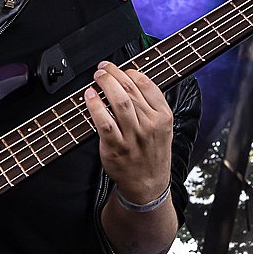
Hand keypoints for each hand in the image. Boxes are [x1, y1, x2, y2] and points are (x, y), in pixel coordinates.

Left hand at [84, 61, 172, 202]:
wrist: (147, 184)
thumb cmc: (152, 154)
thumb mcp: (163, 128)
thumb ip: (153, 105)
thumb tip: (132, 80)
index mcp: (163, 116)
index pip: (146, 85)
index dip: (130, 72)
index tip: (120, 69)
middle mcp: (149, 125)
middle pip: (130, 89)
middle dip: (114, 74)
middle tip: (103, 69)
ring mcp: (132, 136)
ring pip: (118, 101)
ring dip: (105, 84)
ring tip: (97, 77)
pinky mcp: (115, 147)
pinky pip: (103, 121)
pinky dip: (95, 105)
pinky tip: (89, 96)